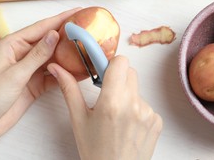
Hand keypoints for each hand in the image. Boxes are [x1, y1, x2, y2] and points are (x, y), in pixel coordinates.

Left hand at [0, 8, 82, 141]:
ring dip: (69, 55)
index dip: (60, 19)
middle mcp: (22, 54)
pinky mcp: (35, 84)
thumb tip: (54, 34)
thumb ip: (37, 55)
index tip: (78, 11)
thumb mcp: (15, 74)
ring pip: (53, 58)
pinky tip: (80, 70)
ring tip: (88, 48)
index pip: (41, 28)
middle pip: (49, 41)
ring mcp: (30, 69)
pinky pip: (54, 75)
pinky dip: (66, 73)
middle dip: (67, 35)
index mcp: (12, 44)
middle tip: (88, 29)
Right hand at [48, 55, 162, 159]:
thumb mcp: (78, 119)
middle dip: (117, 78)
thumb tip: (56, 68)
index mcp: (112, 102)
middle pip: (130, 72)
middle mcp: (133, 105)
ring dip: (127, 95)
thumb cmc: (95, 151)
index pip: (120, 62)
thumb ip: (69, 89)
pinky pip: (146, 104)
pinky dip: (136, 110)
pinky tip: (127, 125)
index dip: (110, 64)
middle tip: (106, 95)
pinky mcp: (157, 120)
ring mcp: (148, 113)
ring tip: (116, 116)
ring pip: (136, 89)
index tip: (103, 71)